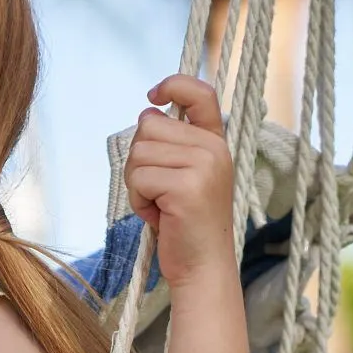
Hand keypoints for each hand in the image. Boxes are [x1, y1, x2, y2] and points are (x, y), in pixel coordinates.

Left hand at [122, 75, 235, 288]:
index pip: (200, 92)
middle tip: (157, 192)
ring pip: (139, 152)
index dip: (173, 84)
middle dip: (140, 160)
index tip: (154, 97)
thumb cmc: (186, 225)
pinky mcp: (186, 187)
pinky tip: (157, 217)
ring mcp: (202, 166)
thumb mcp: (185, 176)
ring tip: (158, 206)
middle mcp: (214, 149)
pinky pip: (138, 178)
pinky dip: (137, 201)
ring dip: (136, 184)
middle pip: (149, 126)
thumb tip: (148, 113)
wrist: (202, 268)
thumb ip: (172, 144)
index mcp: (216, 142)